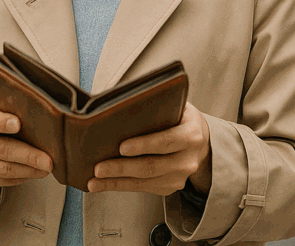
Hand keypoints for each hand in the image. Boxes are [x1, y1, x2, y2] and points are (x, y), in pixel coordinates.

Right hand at [0, 101, 53, 190]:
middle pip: (0, 149)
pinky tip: (32, 172)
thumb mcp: (4, 106)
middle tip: (48, 161)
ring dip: (28, 171)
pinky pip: (1, 181)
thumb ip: (16, 107)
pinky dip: (20, 178)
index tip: (18, 124)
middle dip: (28, 156)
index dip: (1, 122)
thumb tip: (46, 117)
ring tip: (46, 169)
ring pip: (2, 169)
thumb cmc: (1, 117)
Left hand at [88, 102, 210, 195]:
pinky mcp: (170, 187)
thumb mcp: (178, 108)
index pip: (167, 141)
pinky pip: (143, 189)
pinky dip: (120, 187)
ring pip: (144, 182)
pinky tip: (103, 184)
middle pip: (152, 166)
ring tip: (94, 181)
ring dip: (116, 182)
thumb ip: (158, 107)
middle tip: (99, 168)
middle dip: (122, 168)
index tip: (122, 147)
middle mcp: (188, 159)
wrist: (200, 142)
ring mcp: (180, 177)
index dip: (145, 145)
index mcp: (191, 135)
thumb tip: (122, 105)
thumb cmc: (181, 120)